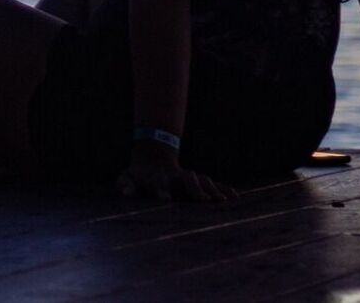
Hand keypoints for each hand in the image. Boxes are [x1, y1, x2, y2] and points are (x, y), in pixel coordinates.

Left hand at [118, 149, 238, 201]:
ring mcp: (188, 177)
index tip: (164, 199)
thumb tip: (124, 193)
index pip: (160, 183)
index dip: (161, 190)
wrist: (153, 158)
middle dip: (195, 189)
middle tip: (203, 201)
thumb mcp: (127, 177)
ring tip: (222, 201)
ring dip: (212, 190)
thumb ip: (125, 184)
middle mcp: (176, 177)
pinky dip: (224, 188)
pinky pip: (213, 183)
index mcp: (158, 178)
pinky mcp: (198, 181)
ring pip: (203, 180)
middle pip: (188, 179)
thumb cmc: (138, 175)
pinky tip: (235, 196)